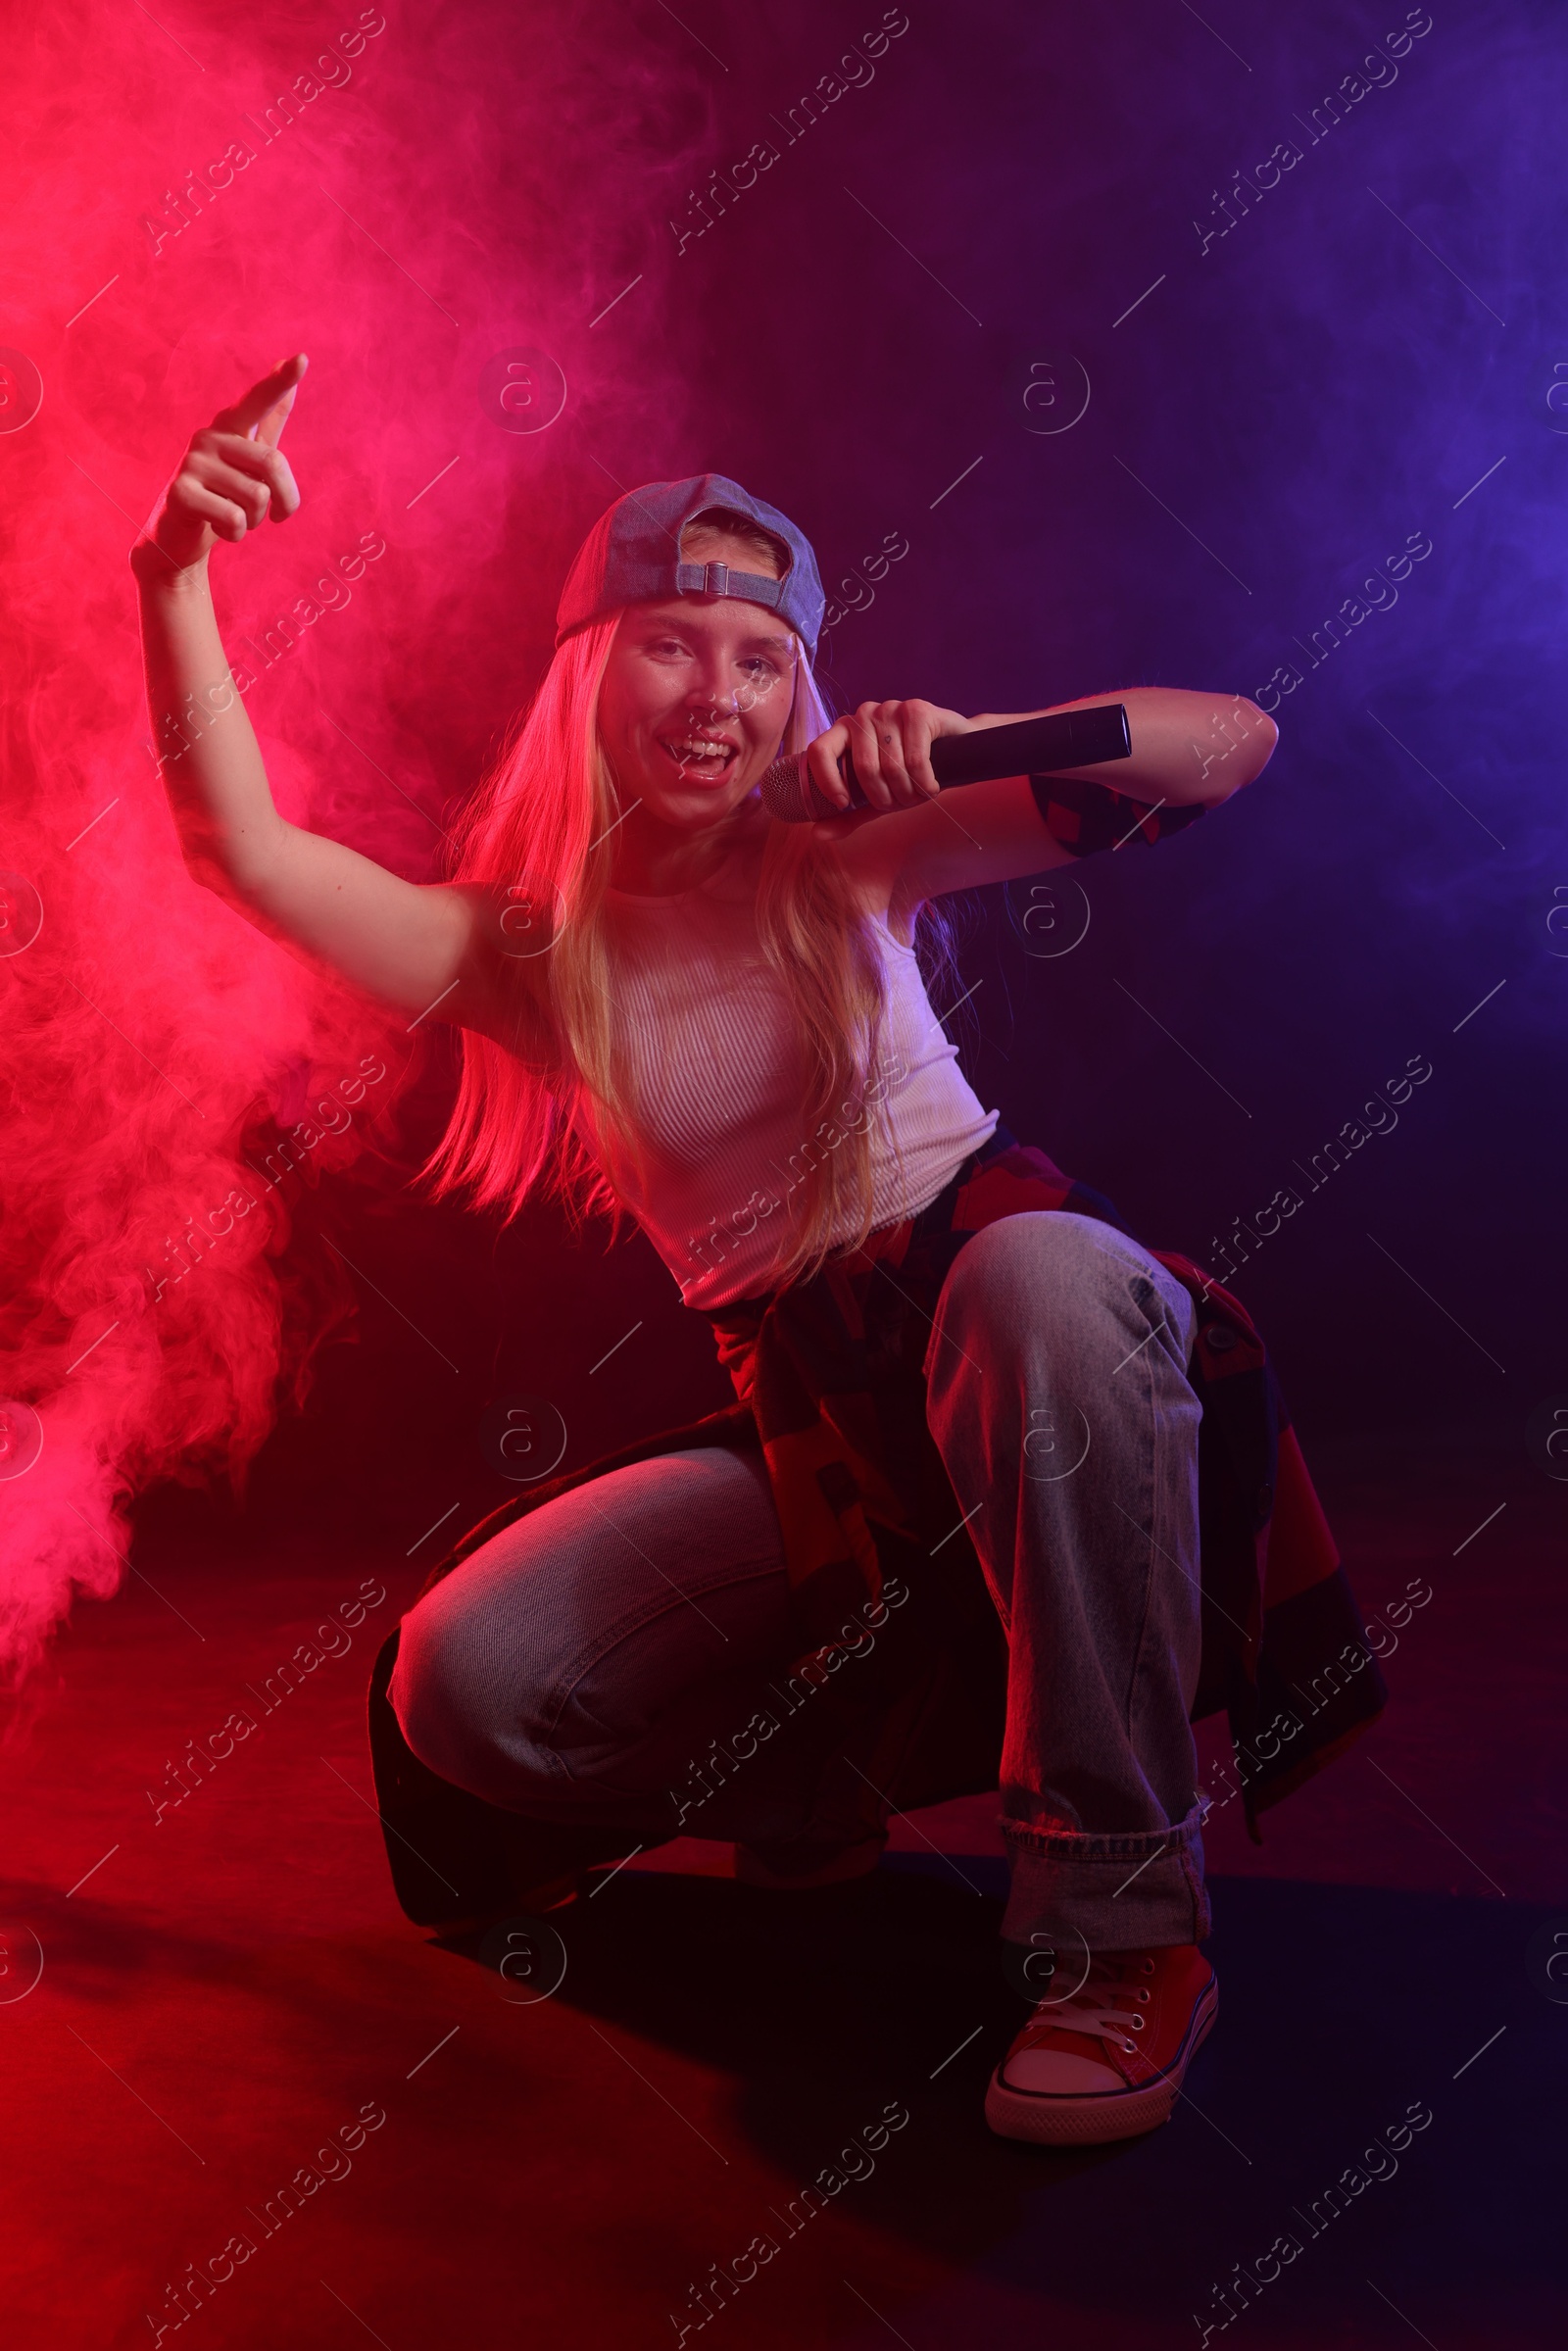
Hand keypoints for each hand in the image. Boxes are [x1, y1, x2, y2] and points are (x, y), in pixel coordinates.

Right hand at [138, 354, 306, 575]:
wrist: (179, 539)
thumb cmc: (222, 498)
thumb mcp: (249, 461)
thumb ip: (270, 419)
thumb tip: (291, 365)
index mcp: (229, 428)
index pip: (257, 402)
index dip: (279, 383)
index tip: (301, 359)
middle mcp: (208, 437)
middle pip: (273, 464)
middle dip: (285, 501)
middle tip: (276, 516)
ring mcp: (192, 462)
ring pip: (256, 497)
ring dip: (256, 520)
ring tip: (235, 518)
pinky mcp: (180, 492)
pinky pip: (235, 519)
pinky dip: (236, 533)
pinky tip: (217, 527)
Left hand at [803, 697, 970, 812]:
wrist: (954, 751)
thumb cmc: (908, 773)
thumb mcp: (874, 798)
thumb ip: (847, 815)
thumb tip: (818, 834)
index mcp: (844, 731)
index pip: (819, 751)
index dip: (828, 782)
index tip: (844, 803)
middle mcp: (863, 715)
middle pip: (864, 769)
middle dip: (886, 798)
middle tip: (900, 803)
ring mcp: (889, 709)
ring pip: (892, 767)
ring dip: (909, 794)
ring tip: (918, 794)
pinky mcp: (917, 710)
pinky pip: (916, 760)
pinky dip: (925, 783)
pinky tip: (932, 786)